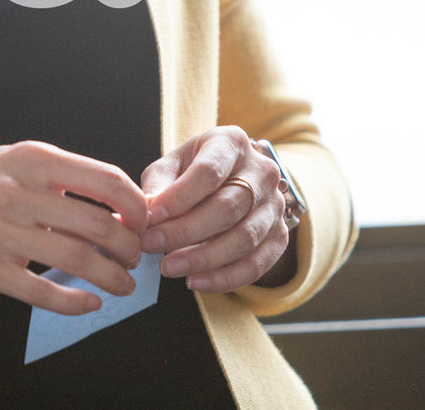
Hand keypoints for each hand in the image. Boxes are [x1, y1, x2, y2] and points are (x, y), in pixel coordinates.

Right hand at [0, 140, 147, 314]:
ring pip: (78, 259)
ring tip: (122, 284)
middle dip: (129, 246)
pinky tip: (89, 303)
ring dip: (111, 276)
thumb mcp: (9, 161)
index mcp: (33, 160)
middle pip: (99, 223)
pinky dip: (74, 302)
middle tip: (135, 258)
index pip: (105, 179)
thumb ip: (55, 175)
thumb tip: (111, 197)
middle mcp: (19, 192)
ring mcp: (2, 231)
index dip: (135, 205)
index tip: (143, 222)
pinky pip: (43, 291)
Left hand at [139, 125, 295, 293]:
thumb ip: (158, 185)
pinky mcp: (279, 236)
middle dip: (185, 231)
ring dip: (203, 258)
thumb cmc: (194, 172)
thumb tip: (145, 212)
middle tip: (151, 246)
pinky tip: (196, 281)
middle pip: (228, 207)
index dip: (179, 198)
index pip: (209, 172)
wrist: (234, 180)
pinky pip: (257, 264)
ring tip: (168, 268)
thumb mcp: (172, 166)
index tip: (150, 218)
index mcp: (231, 143)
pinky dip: (225, 278)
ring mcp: (275, 204)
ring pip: (244, 238)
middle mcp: (262, 171)